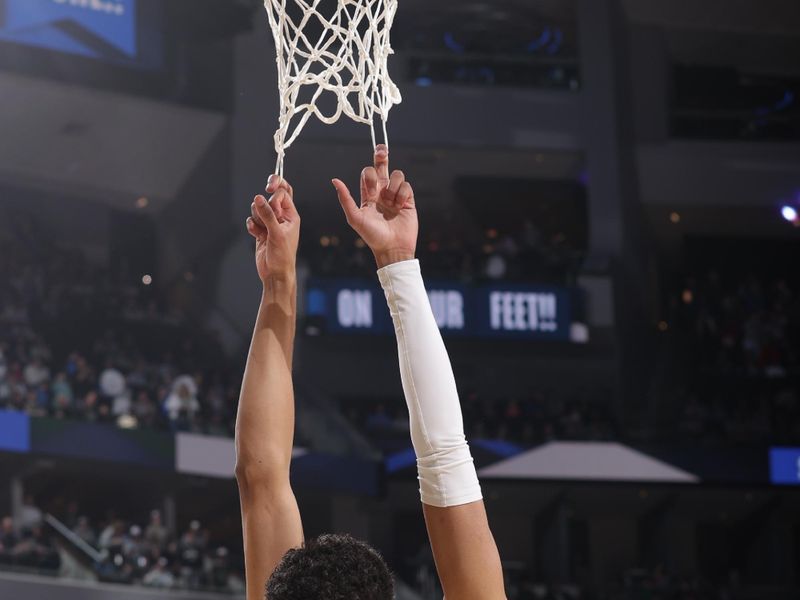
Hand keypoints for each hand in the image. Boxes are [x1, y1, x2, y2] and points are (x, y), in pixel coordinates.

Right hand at [246, 175, 300, 282]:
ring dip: (257, 216)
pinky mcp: (261, 230)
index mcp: (291, 215)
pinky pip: (252, 220)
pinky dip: (252, 226)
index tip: (269, 194)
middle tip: (266, 188)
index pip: (283, 193)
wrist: (275, 274)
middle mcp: (281, 217)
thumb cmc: (282, 256)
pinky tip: (256, 235)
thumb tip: (258, 198)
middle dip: (265, 198)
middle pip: (272, 196)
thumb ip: (267, 214)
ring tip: (262, 229)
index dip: (275, 193)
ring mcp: (270, 223)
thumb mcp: (276, 233)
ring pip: (258, 208)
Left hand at [332, 145, 417, 267]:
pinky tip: (400, 205)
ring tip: (392, 202)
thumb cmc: (372, 236)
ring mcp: (395, 196)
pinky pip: (407, 186)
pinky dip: (402, 193)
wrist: (392, 248)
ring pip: (396, 175)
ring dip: (393, 186)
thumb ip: (345, 199)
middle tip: (381, 150)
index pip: (367, 174)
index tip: (371, 187)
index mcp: (368, 196)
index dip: (369, 175)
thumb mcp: (355, 218)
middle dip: (381, 156)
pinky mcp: (408, 201)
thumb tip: (334, 180)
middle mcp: (382, 193)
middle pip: (382, 167)